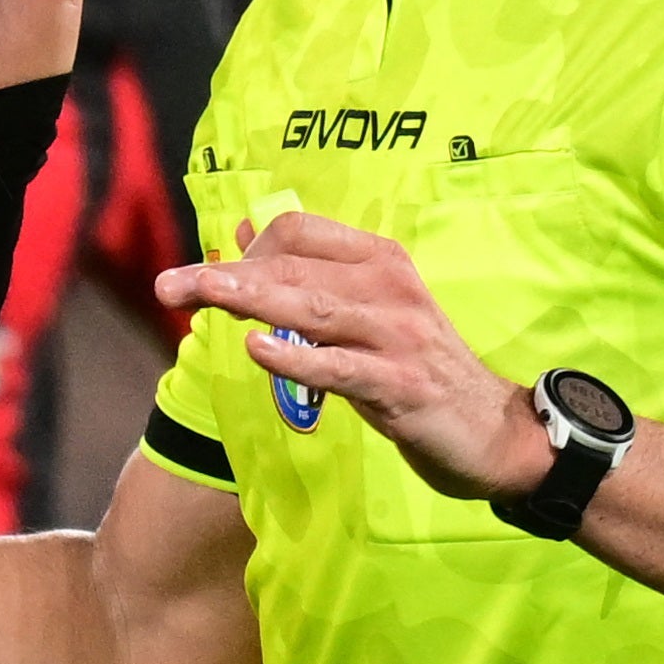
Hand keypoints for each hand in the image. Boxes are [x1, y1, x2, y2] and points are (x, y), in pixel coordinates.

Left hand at [157, 211, 549, 500]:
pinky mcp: (401, 385)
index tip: (207, 277)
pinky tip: (256, 351)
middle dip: (225, 275)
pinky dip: (296, 358)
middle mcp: (389, 286)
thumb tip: (246, 236)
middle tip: (168, 285)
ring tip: (200, 297)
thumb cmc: (419, 369)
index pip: (298, 232)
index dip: (246, 248)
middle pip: (291, 266)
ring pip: (311, 307)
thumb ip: (311, 279)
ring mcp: (397, 334)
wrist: (495, 431)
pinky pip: (339, 367)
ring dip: (249, 300)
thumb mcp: (367, 313)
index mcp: (379, 260)